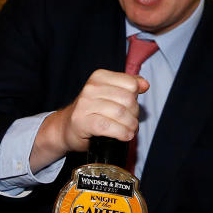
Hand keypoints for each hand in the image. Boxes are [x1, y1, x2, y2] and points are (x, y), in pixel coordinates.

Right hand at [33, 69, 148, 168]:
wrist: (67, 128)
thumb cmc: (92, 111)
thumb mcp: (109, 93)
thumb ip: (128, 86)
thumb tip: (144, 84)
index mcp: (99, 77)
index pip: (131, 84)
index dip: (136, 98)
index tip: (130, 106)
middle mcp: (91, 88)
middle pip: (128, 99)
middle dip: (134, 114)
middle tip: (130, 122)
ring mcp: (85, 104)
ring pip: (121, 113)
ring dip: (130, 126)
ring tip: (129, 130)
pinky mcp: (83, 122)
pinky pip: (109, 126)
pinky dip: (122, 133)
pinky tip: (124, 136)